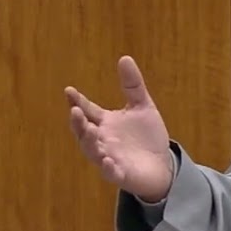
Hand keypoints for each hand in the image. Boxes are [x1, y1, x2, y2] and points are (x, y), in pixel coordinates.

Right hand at [65, 56, 173, 202]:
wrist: (162, 164)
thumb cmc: (147, 137)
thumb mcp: (142, 107)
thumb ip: (133, 85)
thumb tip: (125, 57)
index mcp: (105, 123)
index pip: (87, 110)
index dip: (78, 101)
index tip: (69, 90)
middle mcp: (102, 140)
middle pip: (84, 131)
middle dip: (78, 122)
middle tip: (75, 111)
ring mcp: (109, 157)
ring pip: (92, 151)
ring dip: (89, 142)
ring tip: (90, 131)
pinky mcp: (120, 174)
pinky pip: (110, 172)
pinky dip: (108, 167)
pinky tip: (107, 160)